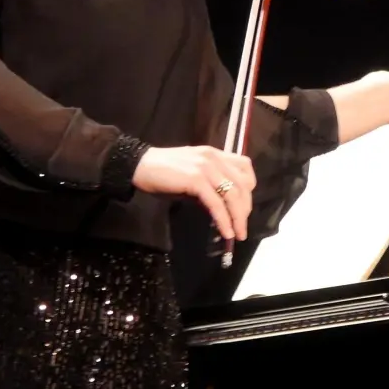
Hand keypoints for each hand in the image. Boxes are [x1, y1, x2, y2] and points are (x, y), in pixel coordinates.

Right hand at [133, 146, 255, 241]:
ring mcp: (206, 167)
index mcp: (216, 154)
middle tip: (242, 228)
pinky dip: (223, 219)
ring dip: (238, 218)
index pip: (245, 167)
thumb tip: (223, 207)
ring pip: (232, 195)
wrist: (139, 165)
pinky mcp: (196, 179)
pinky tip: (225, 231)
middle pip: (243, 185)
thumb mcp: (192, 175)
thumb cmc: (163, 173)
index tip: (244, 207)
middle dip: (245, 209)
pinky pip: (216, 202)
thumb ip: (210, 185)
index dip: (249, 189)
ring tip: (238, 234)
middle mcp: (214, 158)